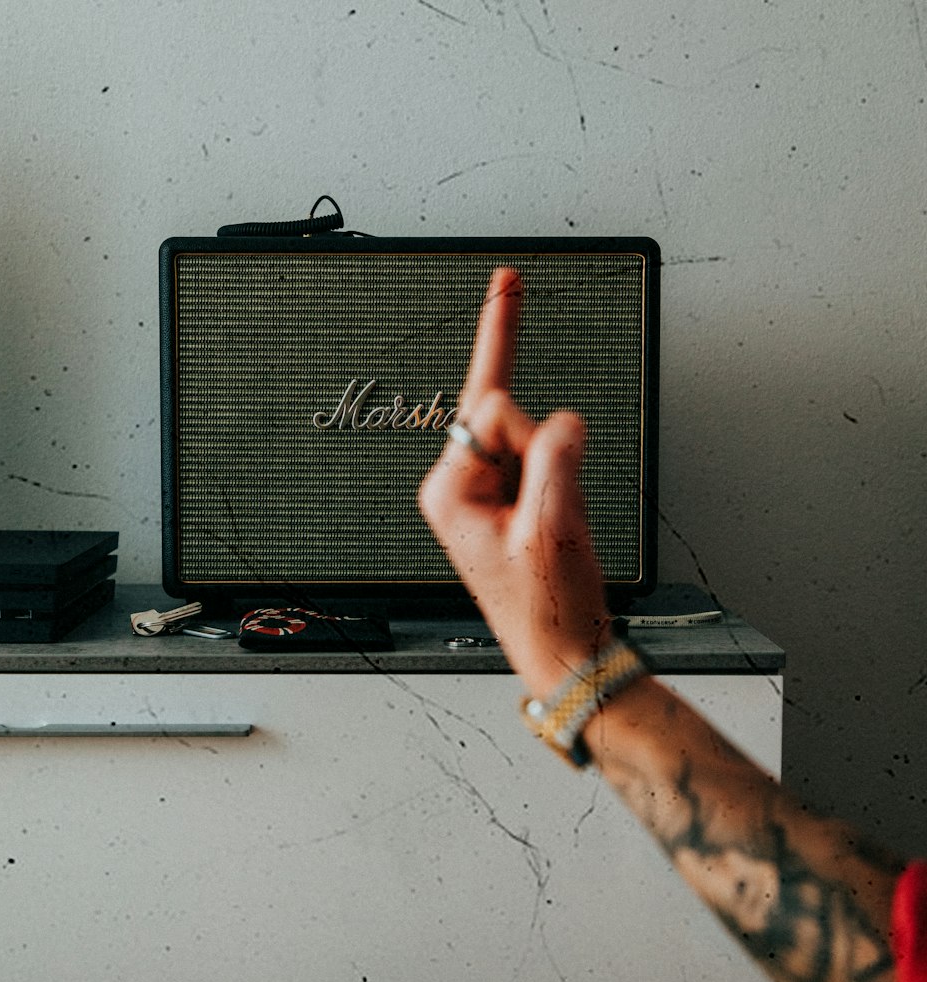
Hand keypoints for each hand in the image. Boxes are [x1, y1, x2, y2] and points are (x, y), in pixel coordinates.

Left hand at [418, 268, 611, 700]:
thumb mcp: (554, 526)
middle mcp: (458, 485)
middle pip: (511, 416)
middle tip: (556, 511)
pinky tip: (562, 526)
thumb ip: (555, 457)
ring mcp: (484, 492)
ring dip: (562, 475)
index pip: (489, 407)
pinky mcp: (509, 499)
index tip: (511, 296)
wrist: (564, 651)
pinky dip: (566, 484)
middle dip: (548, 451)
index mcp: (449, 489)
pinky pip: (546, 462)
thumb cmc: (546, 606)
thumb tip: (561, 418)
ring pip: (535, 439)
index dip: (531, 425)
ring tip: (559, 532)